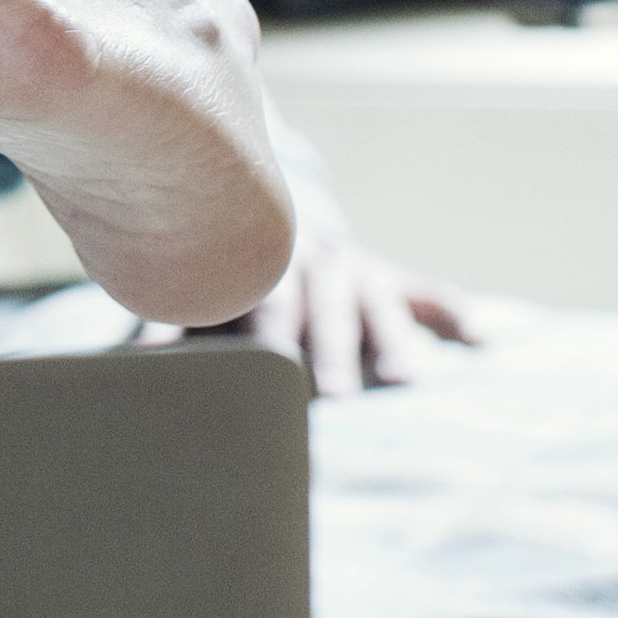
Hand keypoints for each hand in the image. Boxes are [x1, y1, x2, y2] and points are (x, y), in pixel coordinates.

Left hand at [137, 233, 478, 395]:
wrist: (265, 222)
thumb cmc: (225, 286)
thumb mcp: (200, 301)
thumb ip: (173, 327)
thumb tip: (134, 366)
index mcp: (258, 265)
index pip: (260, 300)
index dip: (261, 333)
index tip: (262, 369)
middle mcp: (311, 261)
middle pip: (322, 308)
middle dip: (329, 350)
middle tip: (335, 394)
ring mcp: (356, 270)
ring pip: (378, 303)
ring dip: (392, 340)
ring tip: (405, 382)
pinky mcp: (395, 280)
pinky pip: (431, 295)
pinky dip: (456, 315)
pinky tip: (482, 341)